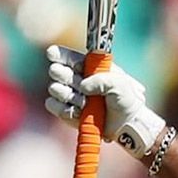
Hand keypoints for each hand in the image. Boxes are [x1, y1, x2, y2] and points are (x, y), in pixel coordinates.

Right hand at [45, 45, 165, 156]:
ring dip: (68, 95)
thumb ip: (102, 80)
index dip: (60, 54)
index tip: (51, 54)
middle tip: (77, 83)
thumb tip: (83, 86)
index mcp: (91, 68)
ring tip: (84, 102)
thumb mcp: (120, 84)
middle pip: (58, 71)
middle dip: (63, 75)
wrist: (126, 124)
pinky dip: (63, 108)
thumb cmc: (126, 100)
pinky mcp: (67, 111)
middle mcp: (79, 80)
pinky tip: (77, 111)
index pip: (71, 58)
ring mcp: (72, 95)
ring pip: (55, 89)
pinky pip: (53, 105)